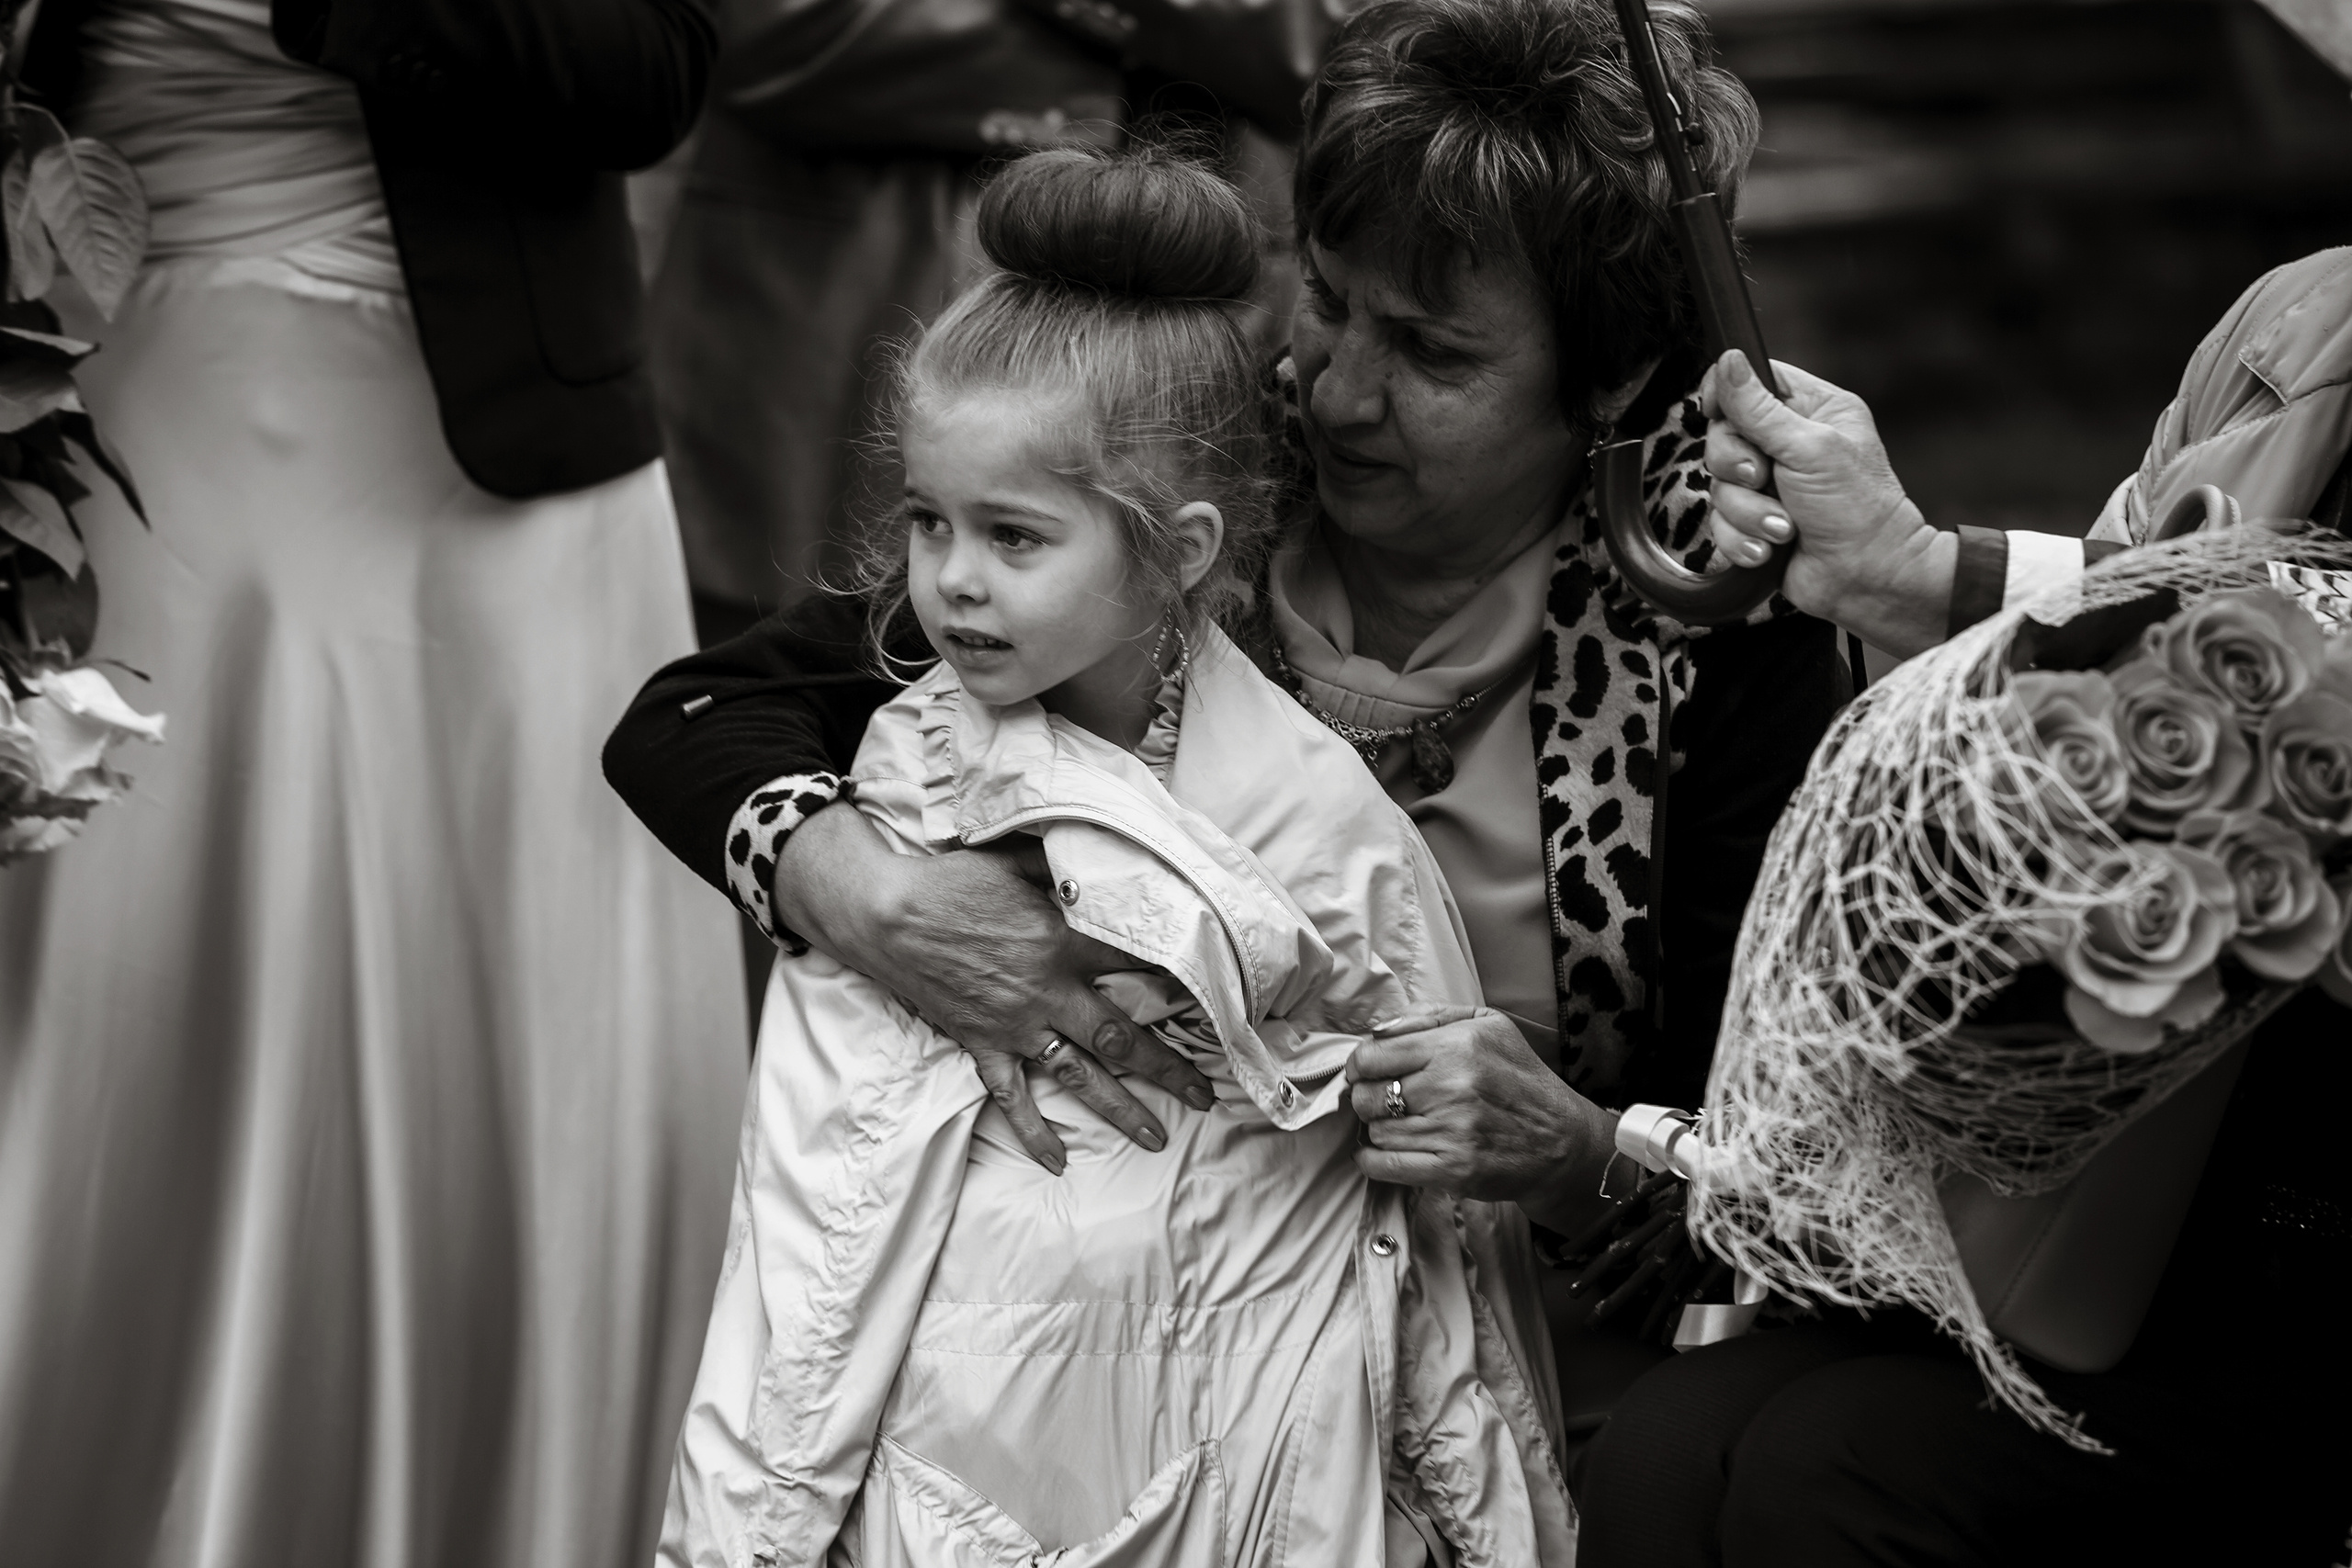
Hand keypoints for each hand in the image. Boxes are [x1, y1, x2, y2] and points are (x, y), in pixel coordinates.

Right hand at [775, 803, 1216, 1173]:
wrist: (887, 916)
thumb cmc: (951, 881)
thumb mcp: (1014, 858)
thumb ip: (1062, 863)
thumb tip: (1101, 852)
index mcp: (1063, 942)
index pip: (1137, 963)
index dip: (1181, 979)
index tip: (1218, 998)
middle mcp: (1049, 992)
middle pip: (1122, 1039)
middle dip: (1170, 1071)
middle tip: (1205, 1096)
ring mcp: (1017, 1026)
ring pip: (1080, 1076)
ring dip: (1121, 1109)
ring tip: (1156, 1137)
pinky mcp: (984, 1045)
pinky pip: (1013, 1097)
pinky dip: (1034, 1130)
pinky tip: (1058, 1159)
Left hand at [1344, 1004, 1617, 1233]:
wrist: (1561, 1140)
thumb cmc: (1520, 1078)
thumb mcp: (1488, 1025)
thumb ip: (1430, 1016)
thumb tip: (1378, 1029)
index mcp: (1456, 1046)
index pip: (1373, 1055)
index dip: (1361, 1065)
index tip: (1366, 1072)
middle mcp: (1451, 1088)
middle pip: (1368, 1096)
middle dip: (1368, 1098)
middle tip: (1384, 1100)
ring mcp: (1451, 1132)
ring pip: (1377, 1132)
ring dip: (1381, 1129)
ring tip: (1401, 1124)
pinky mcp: (1452, 1170)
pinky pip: (1385, 1166)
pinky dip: (1372, 1161)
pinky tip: (1378, 1153)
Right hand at [1698, 350, 1955, 659]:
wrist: (1866, 577)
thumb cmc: (1856, 509)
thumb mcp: (1808, 448)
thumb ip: (1760, 409)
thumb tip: (1728, 360)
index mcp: (1812, 409)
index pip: (1752, 380)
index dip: (1725, 394)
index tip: (1716, 411)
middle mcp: (1787, 443)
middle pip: (1723, 434)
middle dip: (1737, 466)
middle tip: (1763, 478)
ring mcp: (1769, 485)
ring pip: (1718, 485)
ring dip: (1747, 512)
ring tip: (1783, 527)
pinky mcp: (1755, 522)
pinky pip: (1720, 524)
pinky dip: (1742, 540)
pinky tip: (1770, 550)